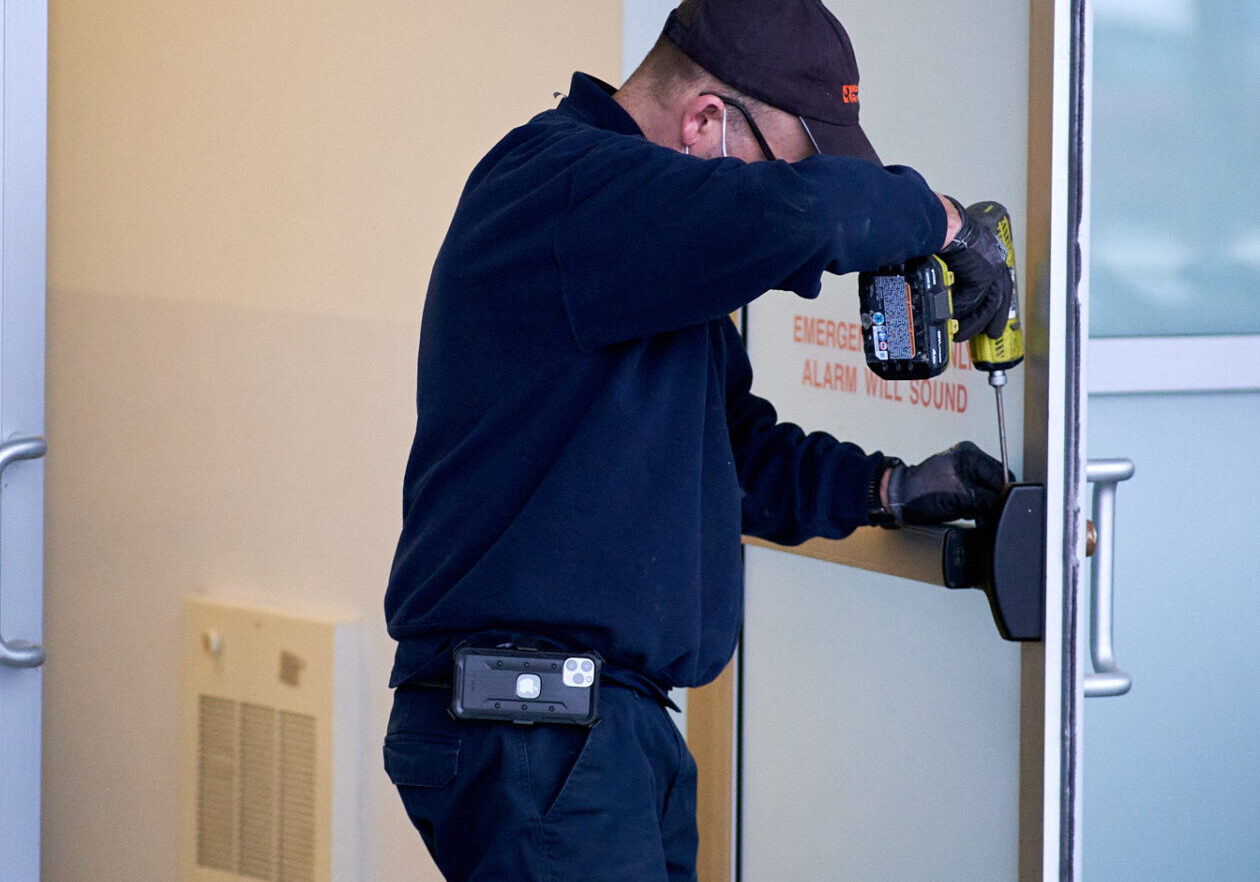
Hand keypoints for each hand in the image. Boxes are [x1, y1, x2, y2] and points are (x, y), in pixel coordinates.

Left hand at [880, 441, 1007, 525]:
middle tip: (985, 515)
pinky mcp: (960, 485)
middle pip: (996, 482)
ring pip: (988, 492)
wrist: (898, 500)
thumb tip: (1001, 503)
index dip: (1002, 493)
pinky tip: (968, 513)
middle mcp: (969, 460)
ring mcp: (964, 472)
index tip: (1000, 509)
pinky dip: (976, 507)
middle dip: (992, 501)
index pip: (1000, 473)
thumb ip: (985, 498)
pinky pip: (978, 497)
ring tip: (973, 514)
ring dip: (984, 506)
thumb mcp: (959, 497)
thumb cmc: (919, 493)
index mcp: (969, 454)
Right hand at [939, 197, 1013, 340]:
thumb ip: (952, 268)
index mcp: (987, 252)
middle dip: (996, 318)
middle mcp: (993, 260)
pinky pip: (973, 300)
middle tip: (993, 333)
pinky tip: (953, 318)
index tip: (991, 313)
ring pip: (988, 303)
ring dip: (976, 321)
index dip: (994, 300)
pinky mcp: (983, 275)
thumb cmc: (943, 230)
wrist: (945, 223)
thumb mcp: (951, 251)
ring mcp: (991, 268)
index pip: (996, 281)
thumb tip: (941, 281)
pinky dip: (962, 310)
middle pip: (1000, 296)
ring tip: (965, 334)